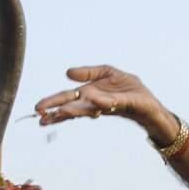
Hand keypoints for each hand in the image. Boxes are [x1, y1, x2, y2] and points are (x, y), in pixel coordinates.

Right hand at [34, 66, 178, 141]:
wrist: (150, 104)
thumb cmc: (129, 90)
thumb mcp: (107, 73)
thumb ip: (89, 72)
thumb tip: (67, 73)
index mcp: (89, 95)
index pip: (67, 99)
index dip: (53, 104)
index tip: (38, 109)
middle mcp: (96, 103)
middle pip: (73, 107)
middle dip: (57, 111)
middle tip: (40, 117)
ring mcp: (108, 106)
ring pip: (88, 109)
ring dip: (75, 111)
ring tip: (61, 113)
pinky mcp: (124, 105)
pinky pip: (111, 103)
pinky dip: (101, 101)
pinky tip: (91, 97)